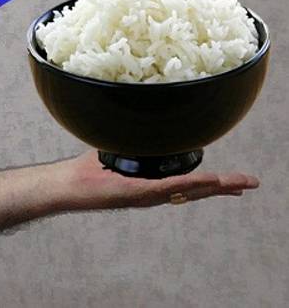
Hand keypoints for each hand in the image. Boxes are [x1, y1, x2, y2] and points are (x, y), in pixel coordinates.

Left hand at [56, 150, 258, 210]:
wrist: (65, 186)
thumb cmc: (85, 171)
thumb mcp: (113, 153)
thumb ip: (128, 142)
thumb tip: (134, 120)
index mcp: (151, 186)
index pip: (188, 185)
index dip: (213, 184)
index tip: (235, 184)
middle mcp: (151, 194)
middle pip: (195, 191)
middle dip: (224, 187)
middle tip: (250, 184)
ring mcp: (144, 195)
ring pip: (186, 191)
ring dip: (213, 187)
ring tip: (236, 184)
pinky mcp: (133, 193)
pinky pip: (165, 188)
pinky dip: (187, 184)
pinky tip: (206, 182)